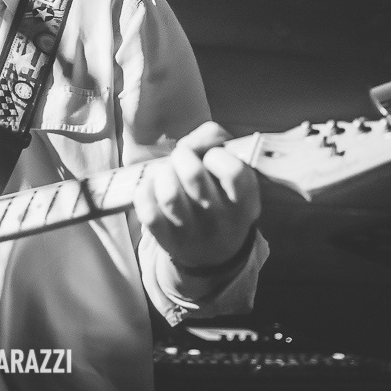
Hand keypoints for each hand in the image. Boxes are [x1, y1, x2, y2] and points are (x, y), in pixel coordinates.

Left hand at [133, 121, 260, 272]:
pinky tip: (153, 189)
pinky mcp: (166, 240)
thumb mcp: (234, 169)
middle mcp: (222, 221)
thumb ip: (215, 140)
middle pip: (194, 175)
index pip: (233, 171)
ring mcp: (193, 233)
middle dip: (182, 156)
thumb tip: (188, 143)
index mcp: (245, 202)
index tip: (210, 156)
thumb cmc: (221, 194)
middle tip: (181, 159)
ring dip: (163, 175)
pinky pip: (148, 211)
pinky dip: (145, 191)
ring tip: (167, 175)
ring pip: (169, 195)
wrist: (213, 251)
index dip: (215, 154)